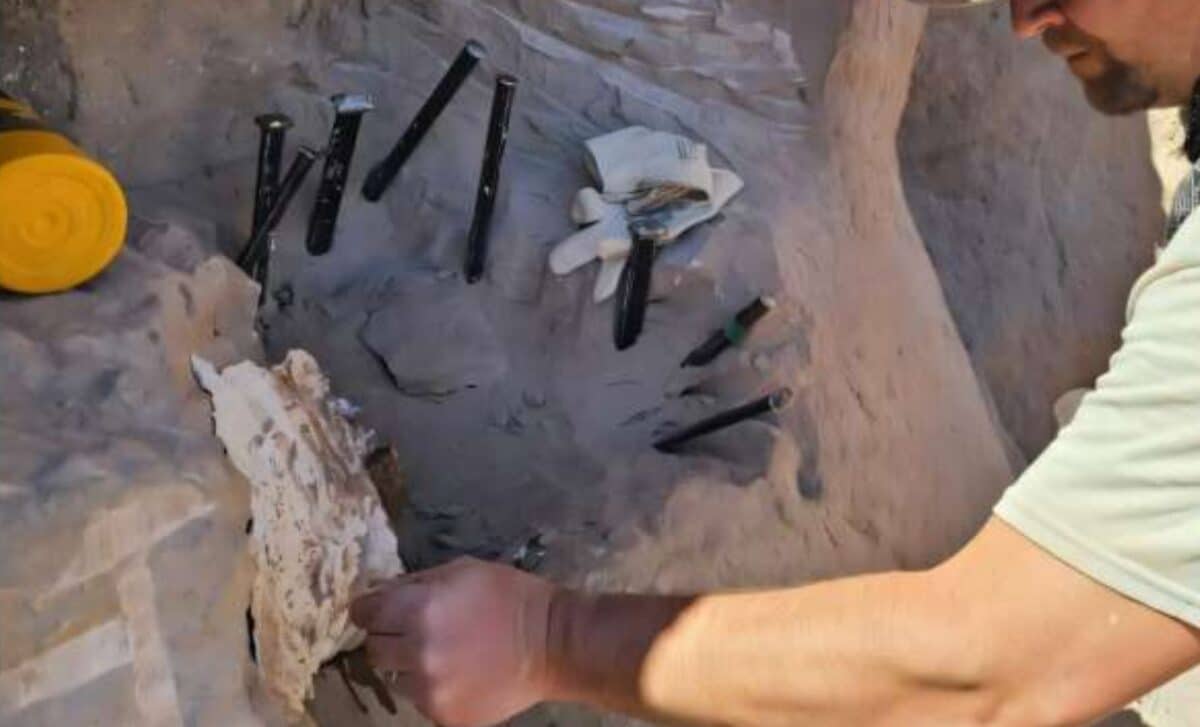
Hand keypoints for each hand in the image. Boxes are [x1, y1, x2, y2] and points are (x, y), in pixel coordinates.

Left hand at [349, 557, 556, 726]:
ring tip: (444, 655)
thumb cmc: (509, 596)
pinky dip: (433, 688)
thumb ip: (417, 582)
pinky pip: (421, 700)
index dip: (370, 609)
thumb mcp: (462, 570)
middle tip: (413, 632)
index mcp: (419, 610)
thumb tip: (383, 594)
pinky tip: (460, 674)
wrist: (552, 643)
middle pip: (375, 649)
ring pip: (396, 678)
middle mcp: (417, 653)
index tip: (377, 611)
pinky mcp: (444, 715)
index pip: (364, 613)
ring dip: (410, 666)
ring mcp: (430, 690)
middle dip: (389, 637)